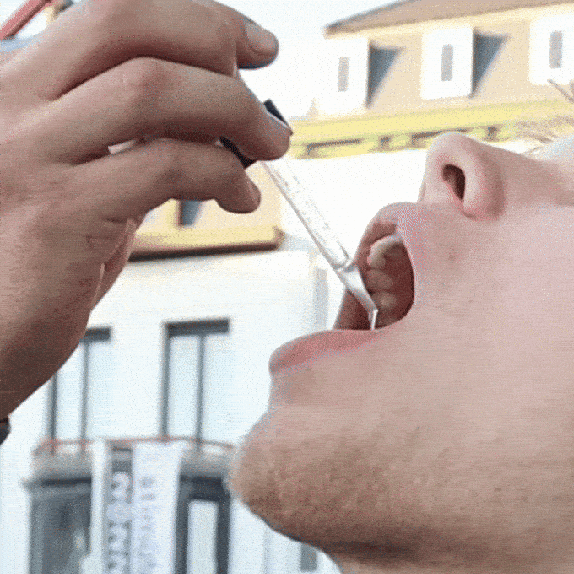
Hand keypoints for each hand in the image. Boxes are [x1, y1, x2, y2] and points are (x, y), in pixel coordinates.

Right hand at [0, 0, 289, 418]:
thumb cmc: (27, 268)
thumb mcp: (66, 181)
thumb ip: (117, 142)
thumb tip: (204, 115)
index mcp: (11, 85)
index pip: (105, 11)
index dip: (190, 16)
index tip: (245, 40)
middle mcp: (8, 104)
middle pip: (123, 23)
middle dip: (214, 38)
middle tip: (263, 77)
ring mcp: (27, 155)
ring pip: (151, 89)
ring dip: (232, 110)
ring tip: (267, 145)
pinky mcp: (58, 213)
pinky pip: (164, 166)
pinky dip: (222, 174)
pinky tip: (238, 197)